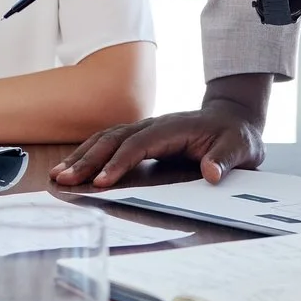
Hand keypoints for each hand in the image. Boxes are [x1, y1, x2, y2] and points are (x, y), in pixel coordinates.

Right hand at [52, 102, 265, 188]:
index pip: (140, 144)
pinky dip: (89, 154)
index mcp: (175, 127)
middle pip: (115, 139)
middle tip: (65, 179)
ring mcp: (145, 129)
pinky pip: (110, 143)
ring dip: (82, 156)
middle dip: (88, 159)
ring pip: (106, 139)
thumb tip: (212, 173)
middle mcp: (154, 125)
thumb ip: (226, 159)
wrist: (232, 119)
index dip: (120, 162)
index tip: (103, 181)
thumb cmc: (235, 136)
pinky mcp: (141, 137)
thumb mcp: (241, 148)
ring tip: (58, 174)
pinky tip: (73, 167)